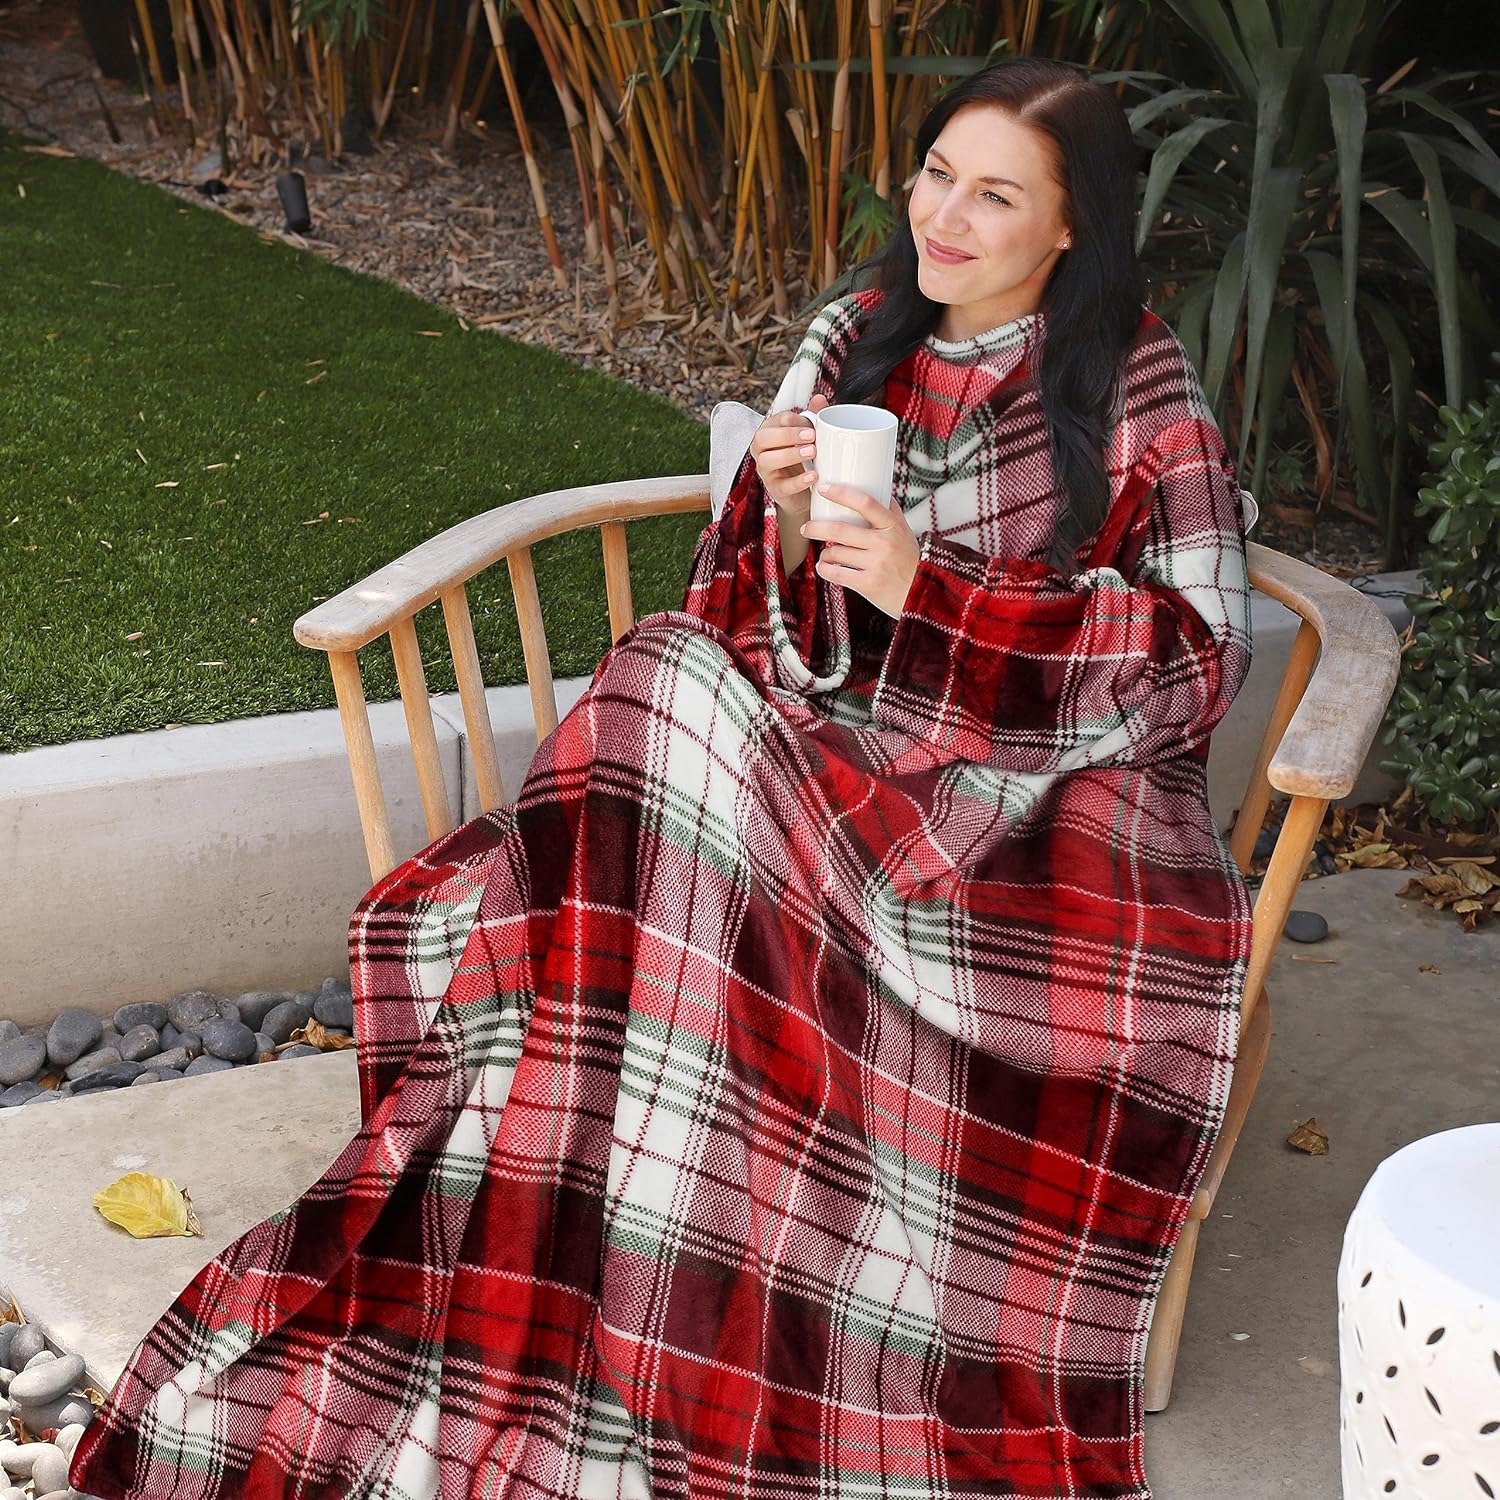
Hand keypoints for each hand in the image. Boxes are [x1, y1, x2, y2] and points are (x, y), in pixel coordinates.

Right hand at [749, 393, 829, 521]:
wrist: (805, 491)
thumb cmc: (804, 458)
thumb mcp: (809, 436)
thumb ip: (814, 416)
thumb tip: (820, 398)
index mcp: (770, 431)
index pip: (776, 421)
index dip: (794, 421)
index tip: (813, 427)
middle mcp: (762, 450)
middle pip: (763, 437)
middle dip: (787, 435)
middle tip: (811, 436)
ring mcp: (766, 470)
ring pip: (767, 460)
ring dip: (790, 454)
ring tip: (812, 452)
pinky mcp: (775, 490)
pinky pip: (782, 485)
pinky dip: (798, 481)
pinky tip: (813, 476)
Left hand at [800, 482, 920, 618]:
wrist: (923, 592)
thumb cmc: (908, 558)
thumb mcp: (904, 531)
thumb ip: (889, 510)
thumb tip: (875, 483)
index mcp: (893, 526)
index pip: (865, 503)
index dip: (841, 493)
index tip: (823, 488)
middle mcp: (884, 543)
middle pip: (840, 530)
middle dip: (816, 528)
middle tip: (806, 528)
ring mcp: (876, 565)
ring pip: (835, 553)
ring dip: (824, 553)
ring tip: (826, 554)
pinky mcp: (869, 585)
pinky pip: (835, 574)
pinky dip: (824, 569)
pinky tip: (824, 567)